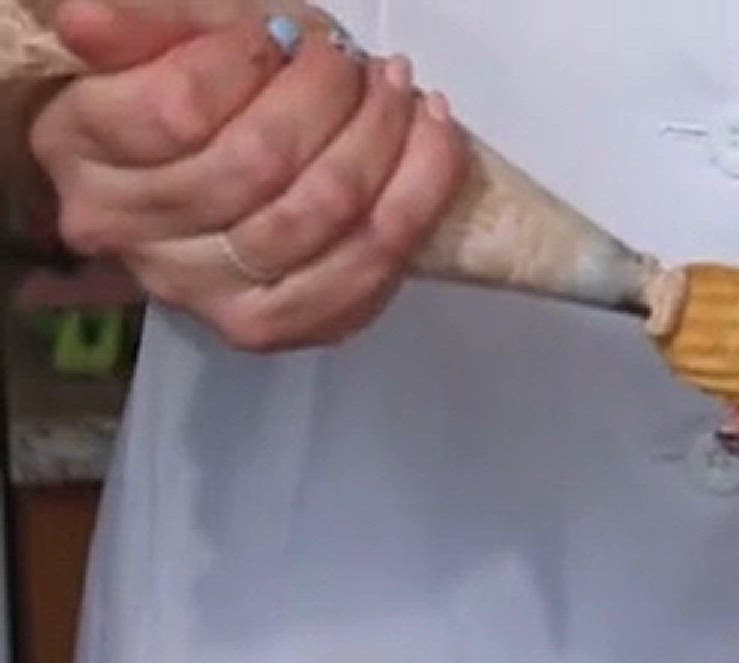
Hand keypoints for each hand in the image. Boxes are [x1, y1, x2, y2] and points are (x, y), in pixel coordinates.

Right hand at [27, 1, 467, 351]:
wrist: (225, 159)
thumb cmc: (202, 85)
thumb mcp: (178, 34)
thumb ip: (149, 21)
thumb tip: (86, 21)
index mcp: (78, 145)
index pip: (179, 110)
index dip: (252, 63)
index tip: (289, 35)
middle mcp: (124, 231)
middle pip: (260, 165)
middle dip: (335, 101)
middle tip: (369, 66)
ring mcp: (197, 291)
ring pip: (318, 219)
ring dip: (385, 145)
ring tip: (406, 97)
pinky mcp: (270, 328)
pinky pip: (361, 278)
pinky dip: (416, 204)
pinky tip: (432, 146)